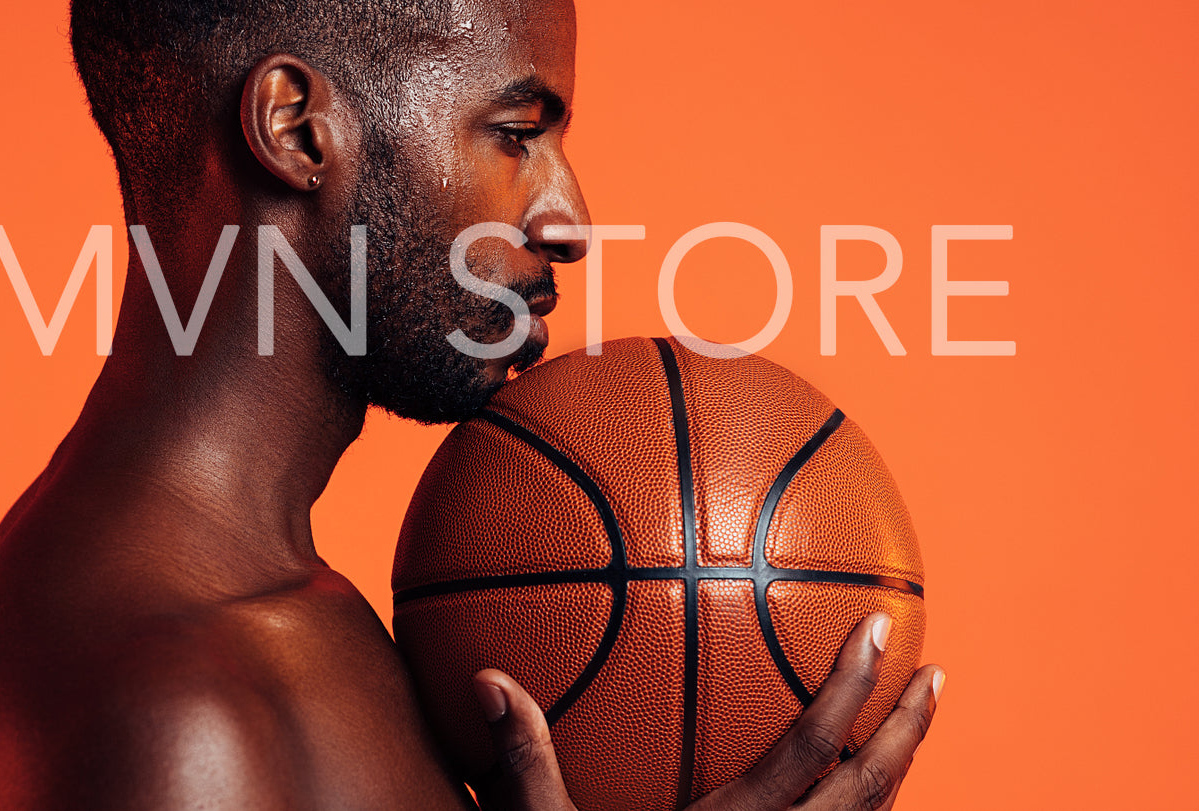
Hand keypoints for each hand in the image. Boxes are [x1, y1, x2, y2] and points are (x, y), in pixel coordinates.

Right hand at [470, 613, 942, 810]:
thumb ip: (527, 760)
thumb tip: (490, 676)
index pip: (810, 750)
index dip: (849, 688)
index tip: (876, 630)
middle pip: (870, 792)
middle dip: (911, 730)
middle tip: (935, 670)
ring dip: (897, 773)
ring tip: (907, 726)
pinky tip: (848, 797)